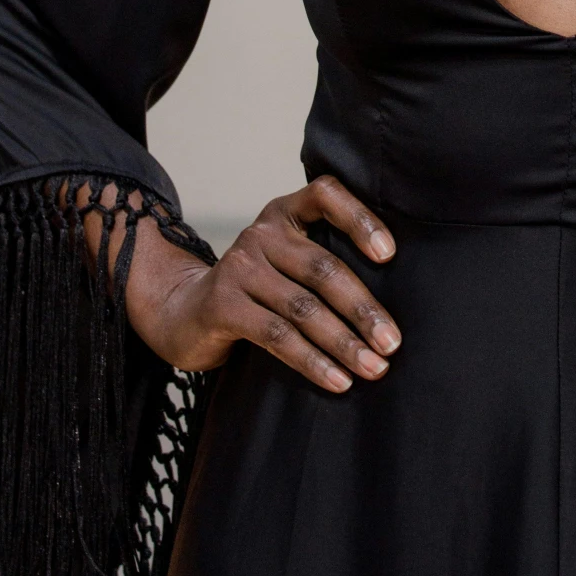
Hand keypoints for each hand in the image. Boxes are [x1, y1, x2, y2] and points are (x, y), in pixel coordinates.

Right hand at [124, 176, 401, 394]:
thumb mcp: (286, 262)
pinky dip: (313, 361)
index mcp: (285, 213)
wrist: (183, 313)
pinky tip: (338, 381)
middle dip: (363, 310)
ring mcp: (239, 267)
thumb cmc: (256, 290)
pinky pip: (277, 336)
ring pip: (303, 308)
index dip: (359, 219)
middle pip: (322, 269)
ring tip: (374, 368)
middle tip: (393, 343)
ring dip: (344, 343)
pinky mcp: (223, 305)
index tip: (390, 255)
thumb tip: (389, 305)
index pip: (326, 194)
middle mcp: (262, 233)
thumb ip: (323, 262)